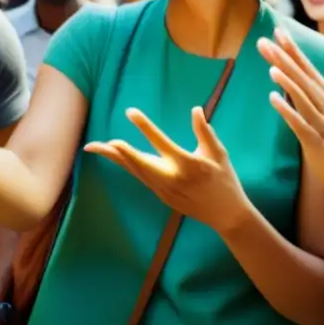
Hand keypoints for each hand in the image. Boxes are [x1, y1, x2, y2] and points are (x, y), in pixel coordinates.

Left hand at [84, 107, 249, 233]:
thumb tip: (195, 109)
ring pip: (135, 172)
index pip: (161, 142)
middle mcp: (172, 178)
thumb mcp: (218, 153)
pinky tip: (116, 157)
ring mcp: (165, 190)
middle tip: (96, 144)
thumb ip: (204, 131)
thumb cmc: (225, 179)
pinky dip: (127, 166)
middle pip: (138, 163)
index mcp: (187, 164)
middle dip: (117, 153)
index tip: (130, 112)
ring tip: (96, 147)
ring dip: (116, 159)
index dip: (144, 126)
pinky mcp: (162, 196)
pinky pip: (141, 178)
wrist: (226, 215)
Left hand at [258, 28, 323, 209]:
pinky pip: (299, 124)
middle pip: (306, 78)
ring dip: (286, 78)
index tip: (282, 35)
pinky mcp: (318, 145)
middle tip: (267, 37)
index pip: (314, 74)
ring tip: (269, 61)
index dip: (297, 54)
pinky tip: (272, 97)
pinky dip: (286, 110)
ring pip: (303, 97)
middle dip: (286, 57)